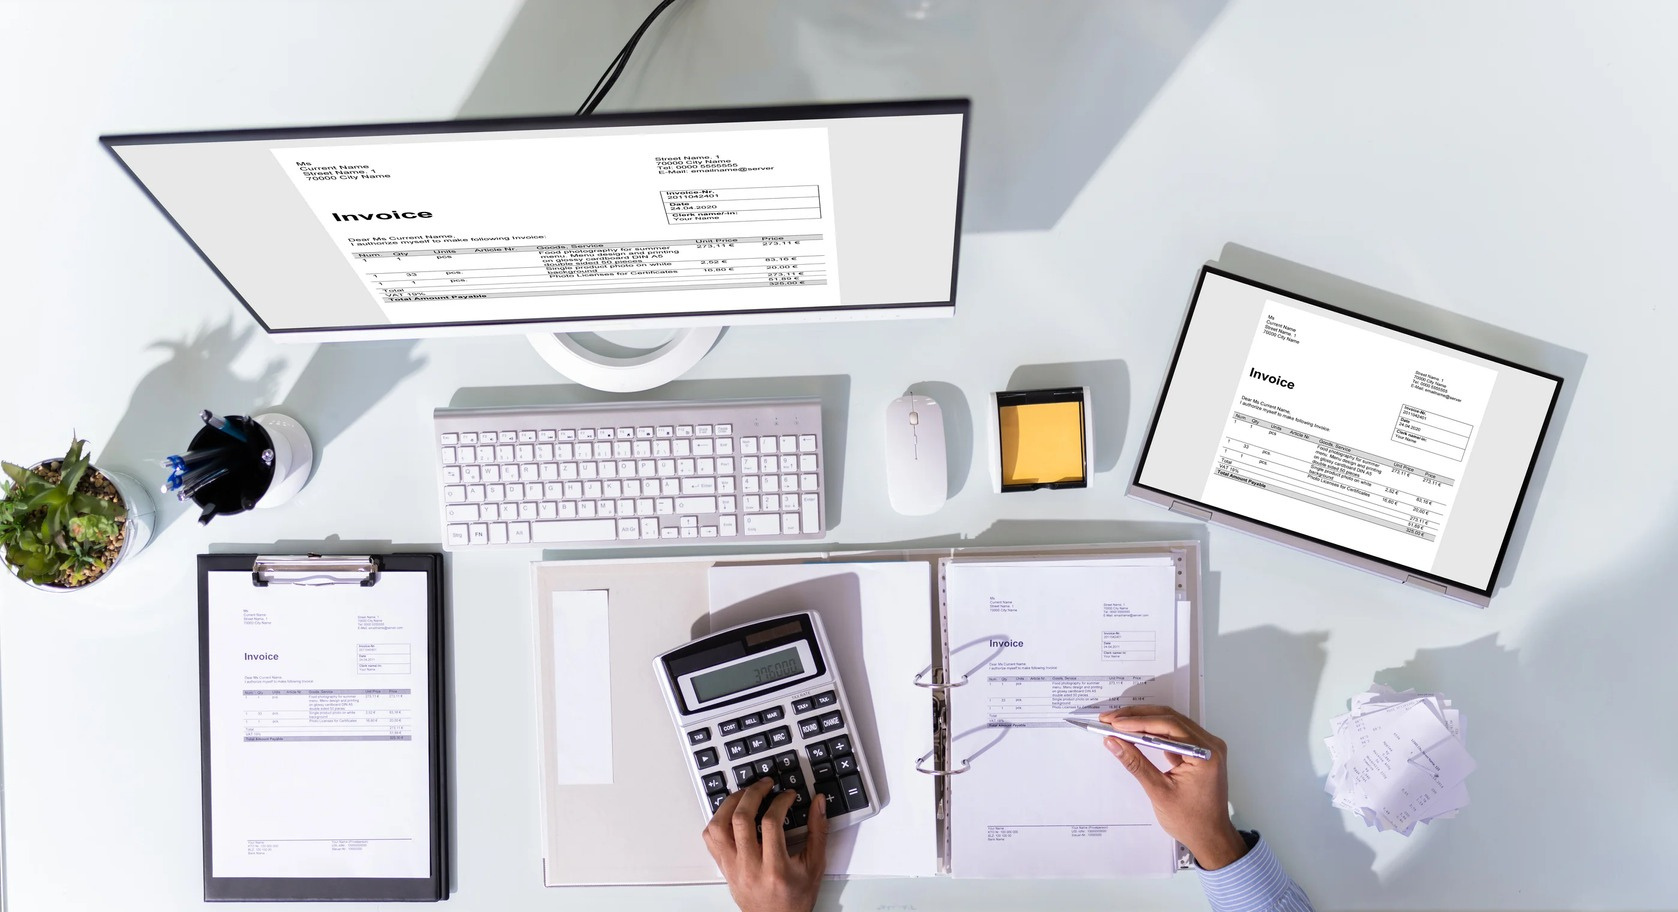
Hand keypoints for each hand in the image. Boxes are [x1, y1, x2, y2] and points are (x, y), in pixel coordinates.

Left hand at [703, 778, 829, 911]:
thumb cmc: (795, 899)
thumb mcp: (815, 866)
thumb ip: (818, 831)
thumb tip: (818, 803)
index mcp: (775, 868)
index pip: (771, 823)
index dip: (780, 801)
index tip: (788, 795)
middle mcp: (750, 867)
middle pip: (741, 819)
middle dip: (753, 793)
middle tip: (765, 784)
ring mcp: (733, 867)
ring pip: (718, 826)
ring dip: (730, 804)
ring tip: (745, 794)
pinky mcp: (724, 868)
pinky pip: (710, 839)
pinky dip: (717, 820)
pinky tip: (731, 813)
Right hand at [1099, 705, 1247, 869]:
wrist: (1211, 838)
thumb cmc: (1190, 821)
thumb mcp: (1159, 791)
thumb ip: (1136, 763)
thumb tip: (1113, 742)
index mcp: (1205, 754)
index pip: (1169, 726)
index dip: (1138, 722)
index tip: (1114, 722)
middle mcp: (1210, 745)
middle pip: (1170, 719)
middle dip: (1138, 717)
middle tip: (1111, 718)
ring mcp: (1207, 747)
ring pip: (1172, 724)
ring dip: (1145, 722)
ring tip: (1119, 723)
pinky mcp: (1200, 752)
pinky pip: (1176, 735)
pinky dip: (1155, 732)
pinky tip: (1136, 733)